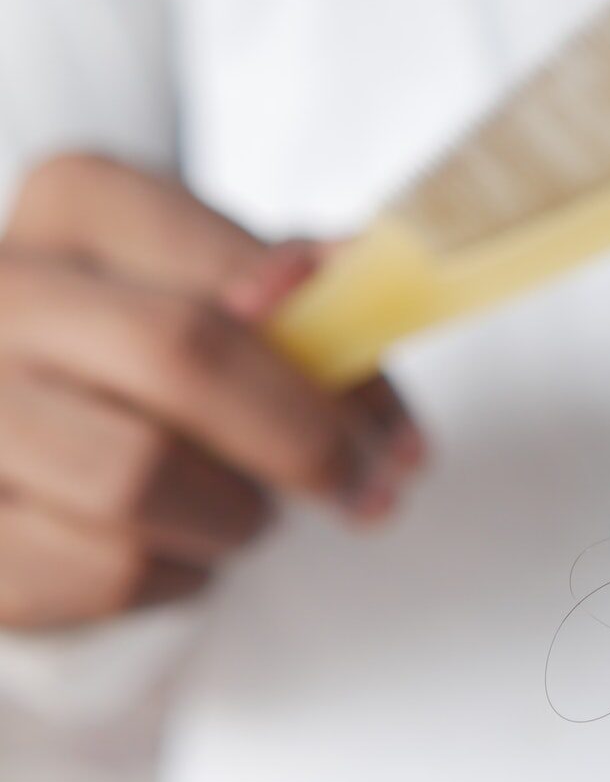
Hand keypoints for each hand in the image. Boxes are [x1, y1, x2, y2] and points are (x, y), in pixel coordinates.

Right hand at [0, 153, 423, 627]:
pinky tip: (174, 550)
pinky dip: (174, 577)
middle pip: (182, 355)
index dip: (340, 361)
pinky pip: (105, 571)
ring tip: (247, 517)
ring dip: (233, 517)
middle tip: (368, 493)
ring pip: (138, 476)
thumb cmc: (151, 364)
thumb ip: (301, 292)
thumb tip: (356, 267)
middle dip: (305, 442)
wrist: (37, 436)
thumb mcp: (229, 299)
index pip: (234, 270)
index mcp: (77, 205)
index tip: (400, 436)